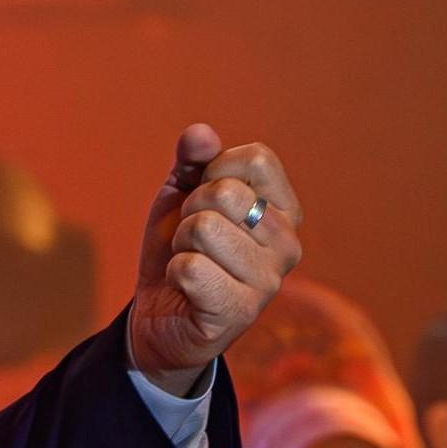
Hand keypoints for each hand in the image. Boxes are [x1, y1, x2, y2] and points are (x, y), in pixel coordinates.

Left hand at [125, 125, 303, 389]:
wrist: (158, 311)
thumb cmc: (181, 246)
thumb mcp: (182, 192)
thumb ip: (192, 158)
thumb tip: (200, 134)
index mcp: (283, 210)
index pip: (257, 159)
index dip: (213, 169)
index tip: (204, 197)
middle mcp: (288, 245)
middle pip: (224, 192)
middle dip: (190, 212)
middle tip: (193, 240)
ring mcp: (268, 282)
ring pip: (203, 228)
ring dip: (182, 245)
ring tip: (193, 264)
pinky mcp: (239, 313)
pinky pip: (190, 267)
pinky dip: (175, 273)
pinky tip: (187, 289)